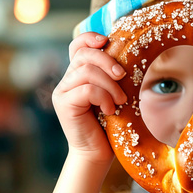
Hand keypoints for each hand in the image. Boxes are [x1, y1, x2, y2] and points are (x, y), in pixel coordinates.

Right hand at [53, 32, 126, 164]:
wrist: (97, 153)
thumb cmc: (109, 125)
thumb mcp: (113, 94)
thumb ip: (112, 76)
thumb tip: (129, 54)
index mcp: (77, 74)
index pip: (77, 45)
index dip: (90, 38)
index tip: (107, 42)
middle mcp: (66, 81)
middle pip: (84, 55)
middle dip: (108, 61)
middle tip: (123, 77)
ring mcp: (62, 92)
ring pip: (87, 72)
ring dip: (110, 85)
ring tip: (120, 101)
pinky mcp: (64, 104)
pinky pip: (87, 90)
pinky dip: (104, 97)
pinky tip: (110, 110)